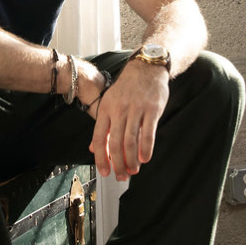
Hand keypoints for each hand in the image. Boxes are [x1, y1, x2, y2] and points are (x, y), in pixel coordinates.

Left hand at [88, 58, 168, 180]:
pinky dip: (146, 149)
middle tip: (121, 176)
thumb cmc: (128, 89)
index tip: (105, 172)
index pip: (99, 138)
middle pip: (115, 143)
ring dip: (131, 160)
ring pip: (131, 140)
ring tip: (133, 170)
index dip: (101, 158)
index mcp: (106, 109)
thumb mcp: (110, 103)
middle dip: (118, 163)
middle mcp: (119, 110)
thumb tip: (94, 148)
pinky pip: (148, 133)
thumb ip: (103, 127)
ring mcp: (136, 109)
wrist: (146, 68)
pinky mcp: (152, 109)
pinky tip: (144, 158)